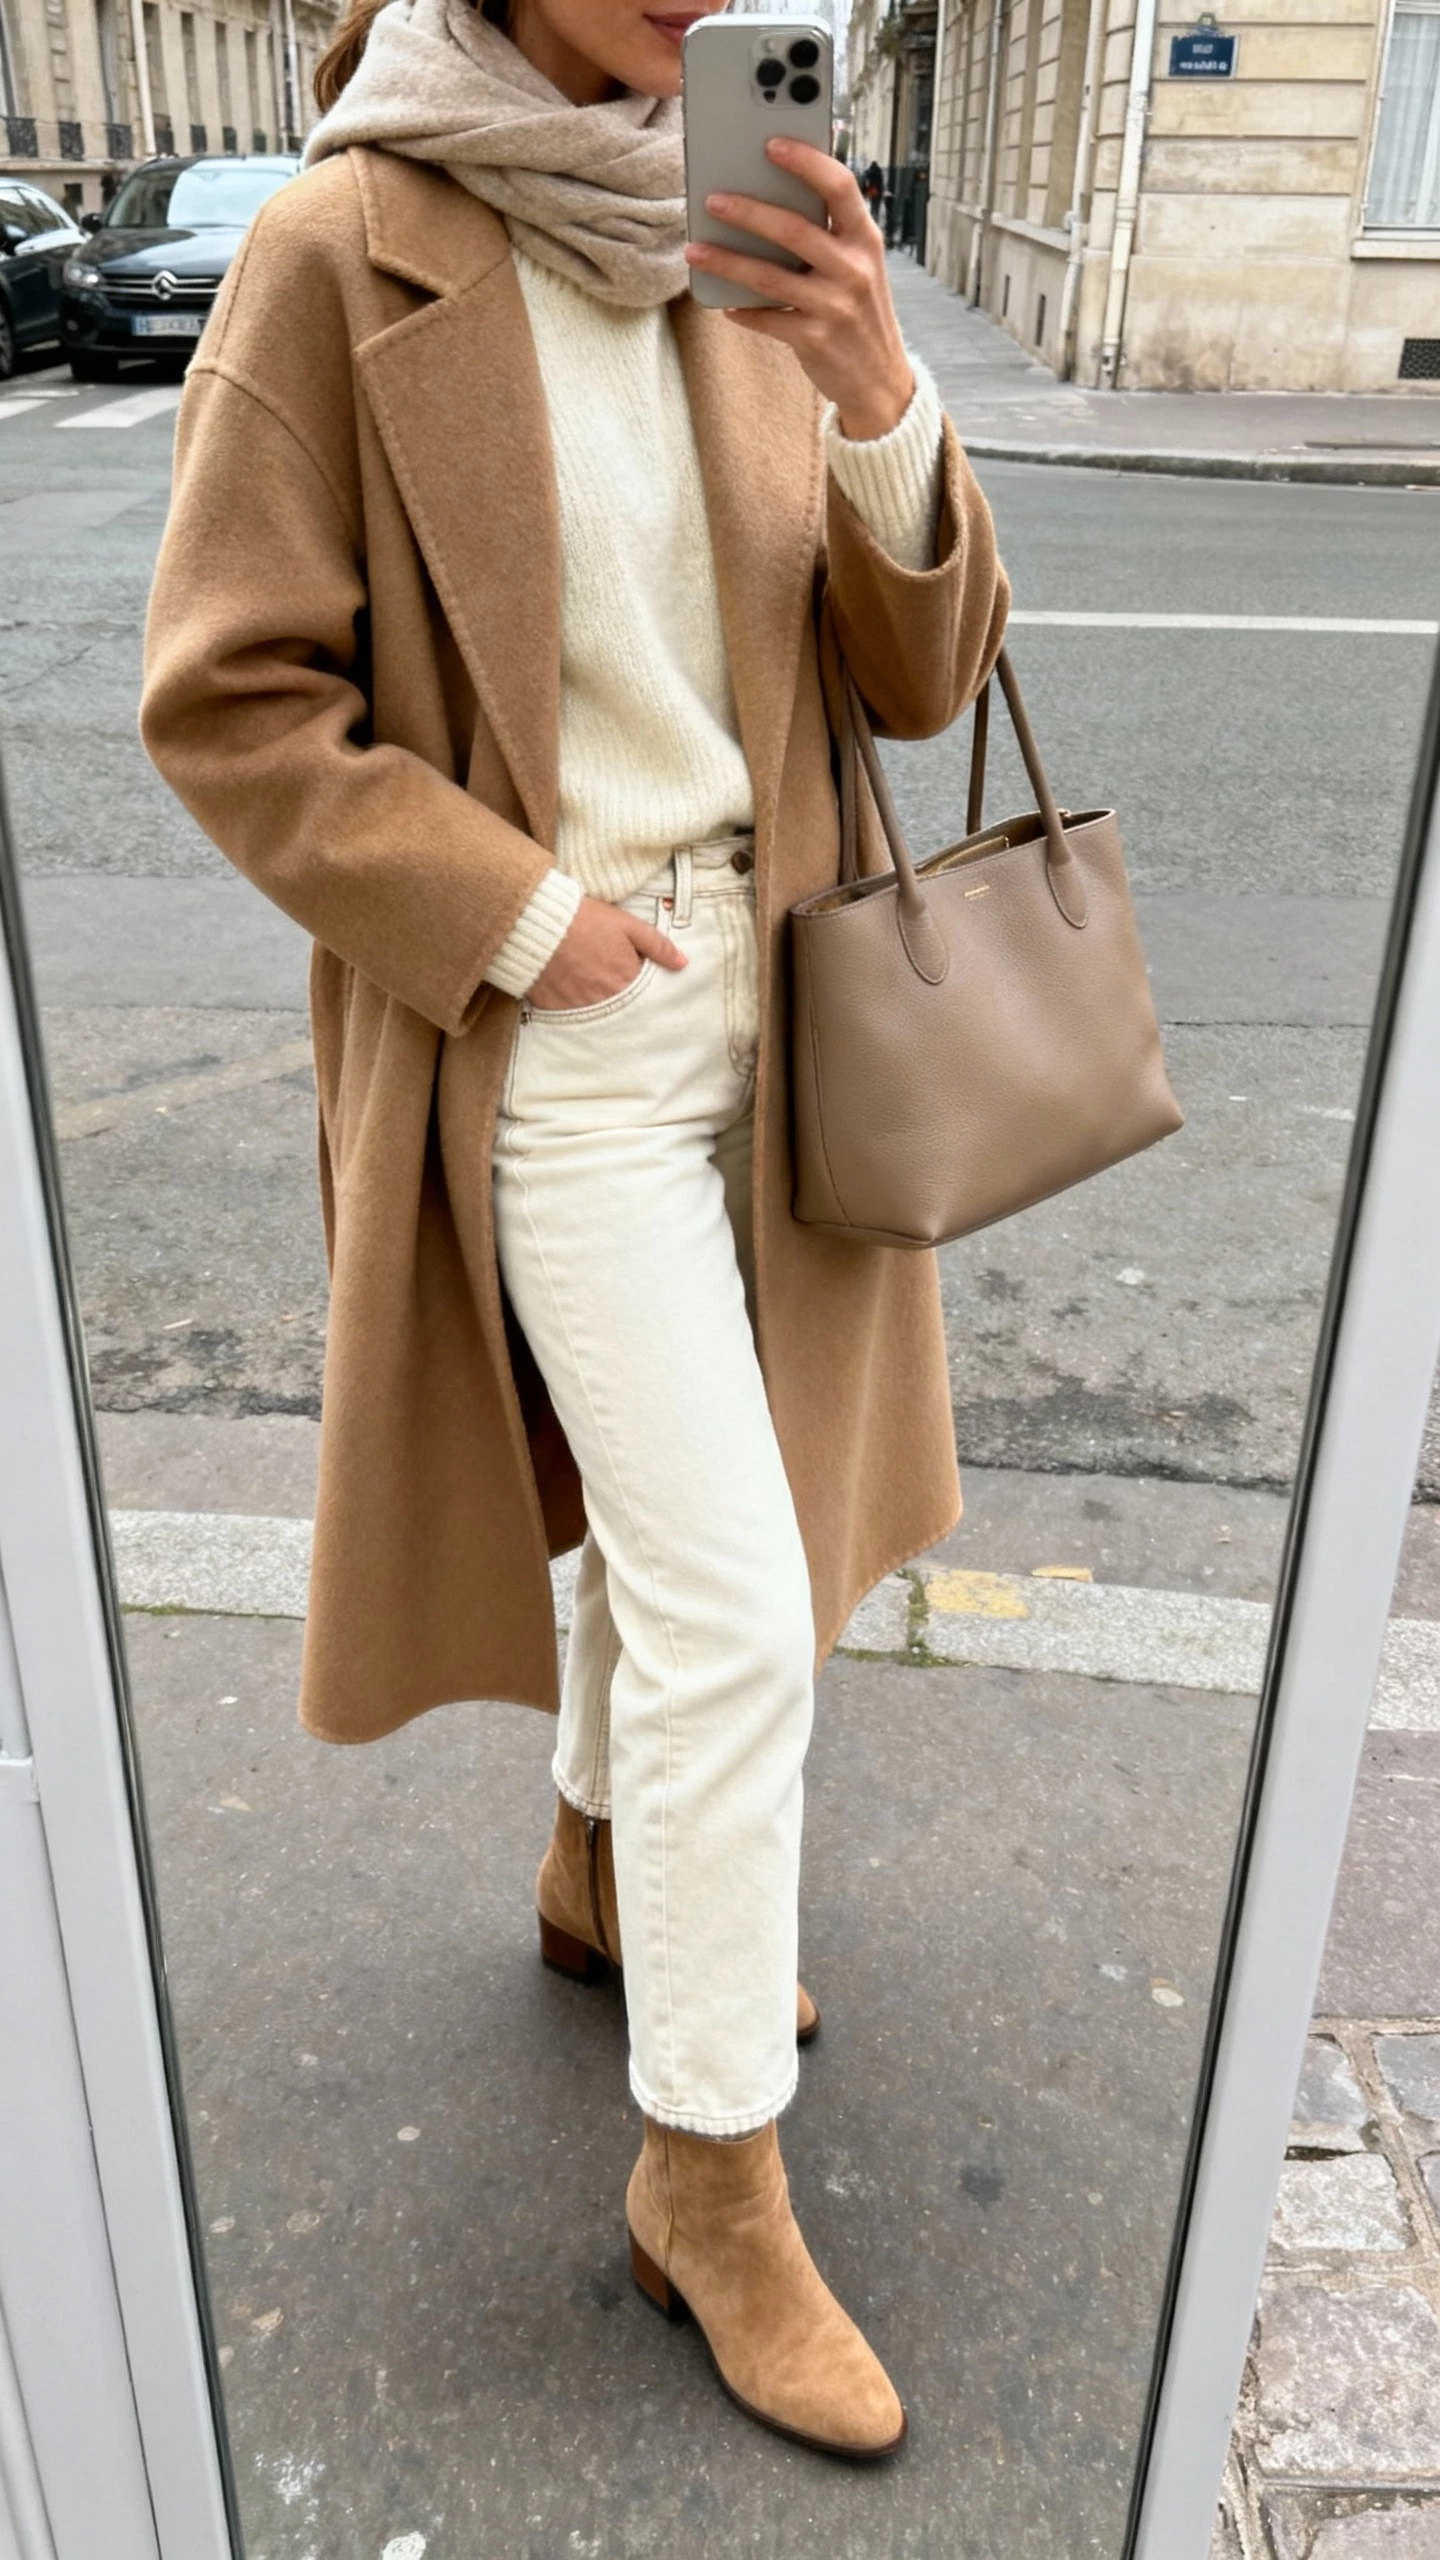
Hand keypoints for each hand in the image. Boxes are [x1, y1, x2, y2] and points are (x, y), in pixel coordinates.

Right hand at [527, 892, 686, 1009]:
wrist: (537, 922)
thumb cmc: (584, 919)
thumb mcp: (627, 925)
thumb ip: (657, 945)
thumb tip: (682, 963)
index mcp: (627, 981)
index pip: (645, 994)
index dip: (641, 983)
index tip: (634, 974)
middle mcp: (606, 1000)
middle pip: (624, 1007)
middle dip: (622, 997)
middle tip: (610, 979)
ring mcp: (580, 1007)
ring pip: (598, 1013)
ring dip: (600, 1003)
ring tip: (590, 982)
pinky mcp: (555, 1009)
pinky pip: (570, 1015)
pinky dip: (574, 1006)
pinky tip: (571, 991)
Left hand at [684, 141, 914, 441]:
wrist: (880, 379)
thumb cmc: (858, 310)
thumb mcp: (858, 264)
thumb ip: (828, 232)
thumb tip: (769, 193)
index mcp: (865, 239)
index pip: (839, 187)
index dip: (806, 161)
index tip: (771, 143)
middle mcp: (853, 269)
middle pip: (795, 230)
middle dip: (749, 211)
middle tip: (712, 198)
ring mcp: (835, 307)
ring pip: (770, 277)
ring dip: (727, 262)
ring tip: (694, 250)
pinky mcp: (815, 340)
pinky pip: (768, 320)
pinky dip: (742, 311)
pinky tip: (722, 303)